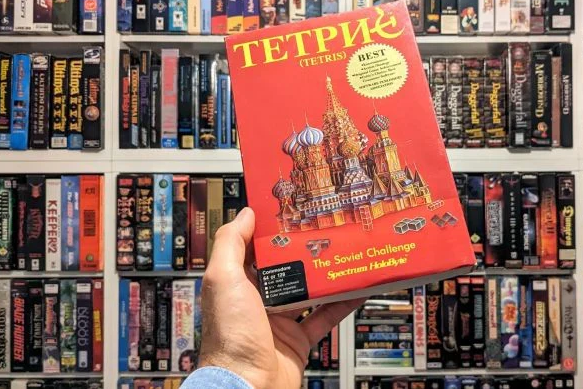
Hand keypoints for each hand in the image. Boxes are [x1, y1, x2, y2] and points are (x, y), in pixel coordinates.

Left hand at [198, 207, 365, 388]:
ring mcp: (280, 320)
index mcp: (236, 285)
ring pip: (309, 290)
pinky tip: (358, 288)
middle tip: (327, 227)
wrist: (249, 384)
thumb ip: (231, 244)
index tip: (291, 211)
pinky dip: (344, 303)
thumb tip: (245, 214)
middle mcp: (257, 301)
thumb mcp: (223, 280)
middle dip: (306, 250)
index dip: (271, 230)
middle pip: (286, 268)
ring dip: (328, 274)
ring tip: (346, 251)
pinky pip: (326, 316)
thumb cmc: (230, 337)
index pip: (254, 250)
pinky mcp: (300, 338)